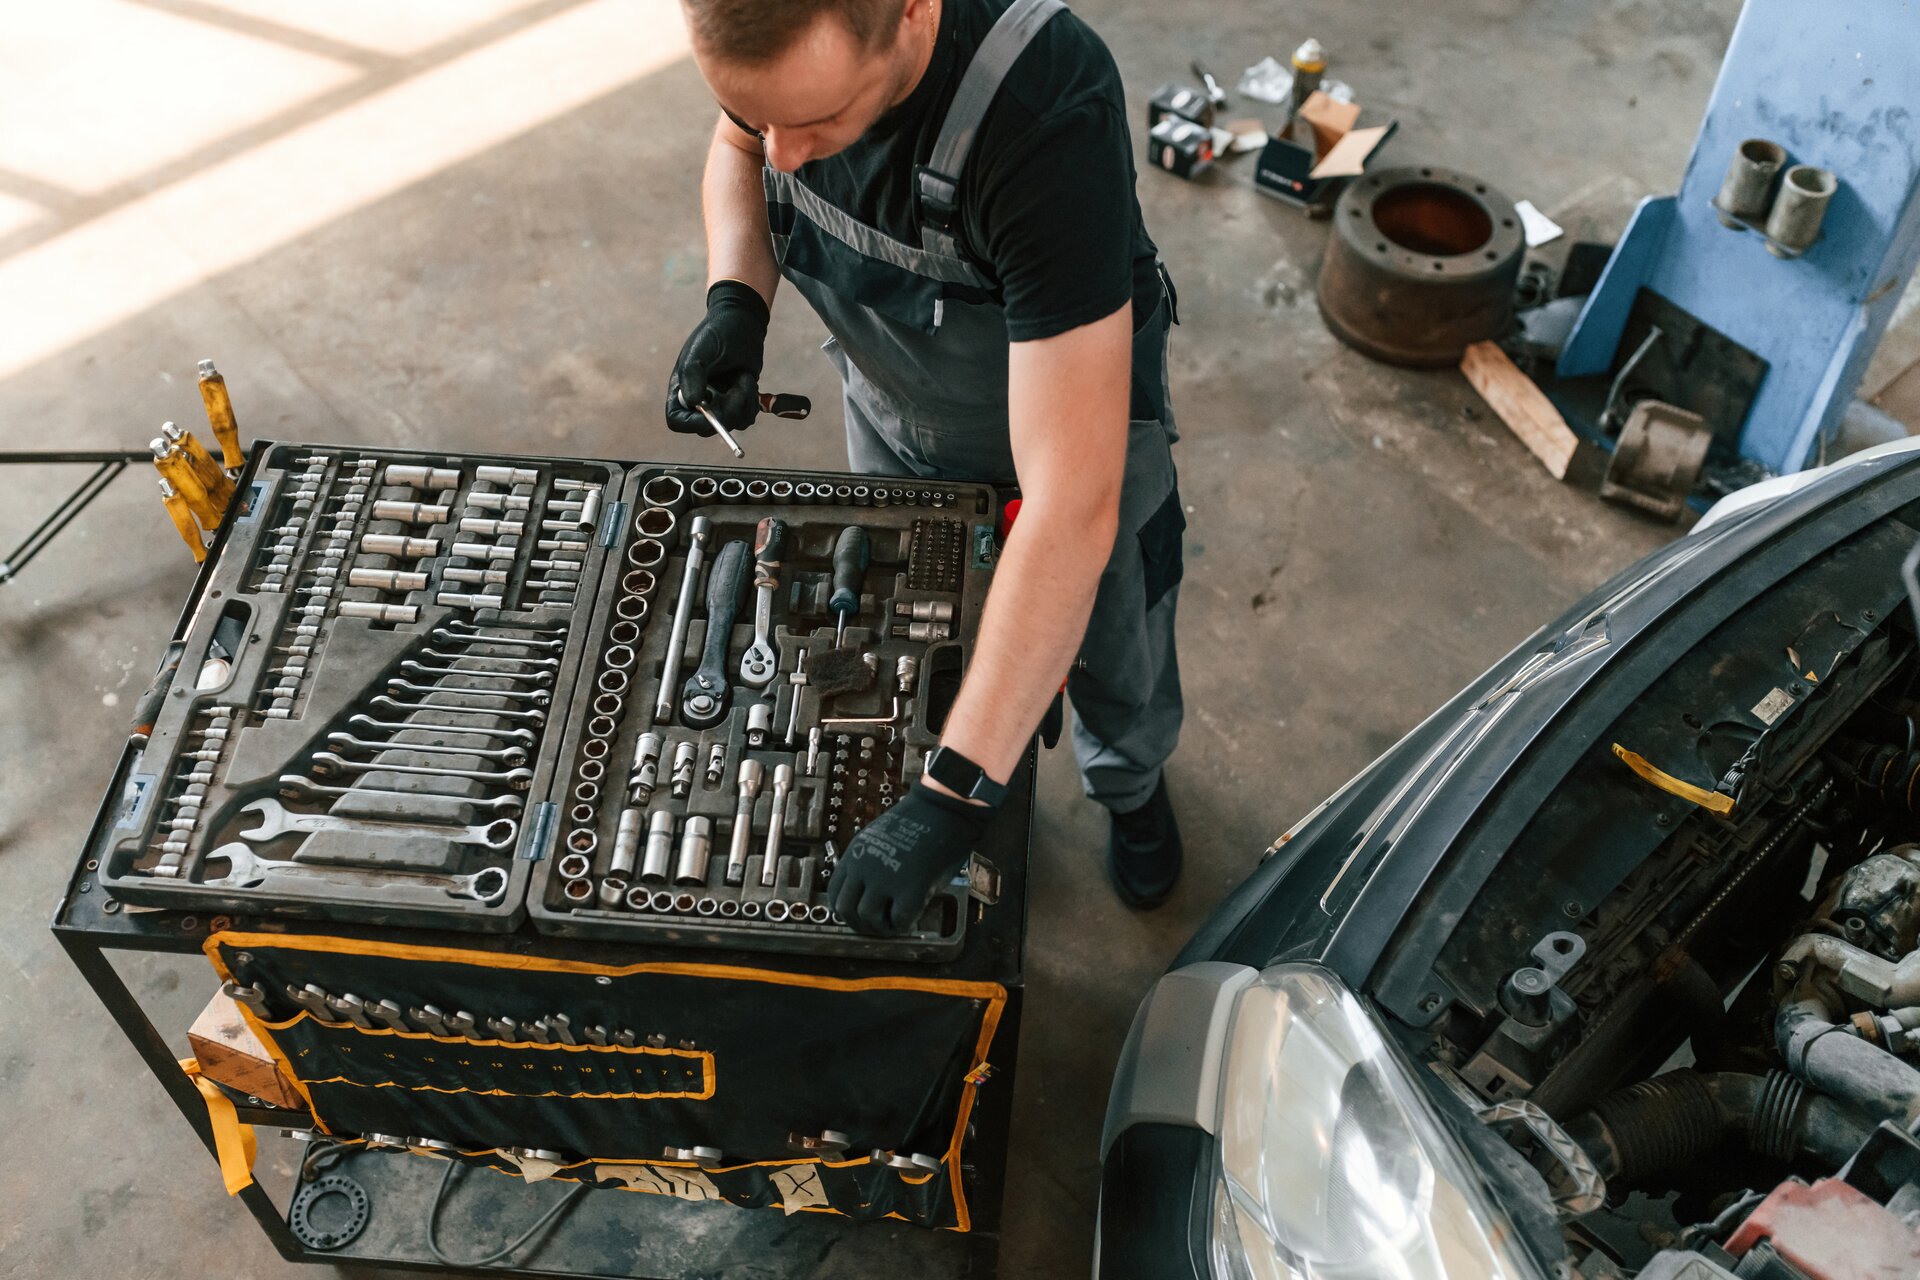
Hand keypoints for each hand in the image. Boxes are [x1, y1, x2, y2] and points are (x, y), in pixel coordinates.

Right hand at [665, 280, 768, 434]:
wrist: (743, 324)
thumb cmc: (716, 334)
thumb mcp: (701, 352)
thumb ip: (693, 376)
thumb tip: (693, 402)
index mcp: (681, 391)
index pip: (678, 421)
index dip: (692, 423)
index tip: (710, 412)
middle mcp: (699, 402)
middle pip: (709, 428)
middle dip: (728, 409)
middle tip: (737, 386)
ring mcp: (720, 405)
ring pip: (733, 423)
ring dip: (743, 400)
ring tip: (742, 376)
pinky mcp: (738, 403)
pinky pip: (747, 416)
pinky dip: (752, 400)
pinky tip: (747, 380)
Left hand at [829, 783, 990, 935]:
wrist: (943, 810)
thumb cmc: (918, 822)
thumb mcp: (880, 838)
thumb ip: (870, 864)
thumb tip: (871, 894)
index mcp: (855, 854)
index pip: (834, 892)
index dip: (846, 908)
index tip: (857, 914)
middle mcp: (863, 868)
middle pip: (846, 910)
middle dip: (860, 923)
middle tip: (876, 925)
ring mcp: (885, 880)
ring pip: (869, 919)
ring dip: (882, 926)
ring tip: (895, 922)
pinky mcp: (910, 890)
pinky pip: (899, 921)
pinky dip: (904, 924)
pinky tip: (911, 917)